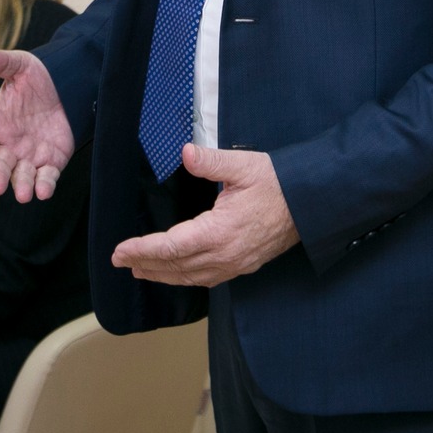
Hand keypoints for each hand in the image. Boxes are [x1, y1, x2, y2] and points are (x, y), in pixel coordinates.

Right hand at [0, 47, 75, 200]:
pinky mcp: (51, 162)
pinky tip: (43, 192)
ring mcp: (30, 154)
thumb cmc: (38, 77)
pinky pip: (46, 177)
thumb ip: (1, 63)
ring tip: (23, 195)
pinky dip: (44, 186)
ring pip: (22, 175)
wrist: (68, 87)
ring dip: (21, 186)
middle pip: (0, 163)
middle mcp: (11, 143)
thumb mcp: (20, 65)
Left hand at [110, 144, 298, 286]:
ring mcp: (235, 264)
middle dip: (145, 264)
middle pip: (176, 266)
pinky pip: (208, 278)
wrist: (312, 204)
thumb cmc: (278, 183)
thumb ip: (210, 161)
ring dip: (163, 275)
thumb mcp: (243, 165)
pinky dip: (185, 278)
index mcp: (219, 231)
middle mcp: (224, 255)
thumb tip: (186, 153)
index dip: (142, 250)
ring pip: (190, 277)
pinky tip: (178, 273)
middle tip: (120, 261)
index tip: (120, 250)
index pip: (170, 247)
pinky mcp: (244, 265)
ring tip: (141, 270)